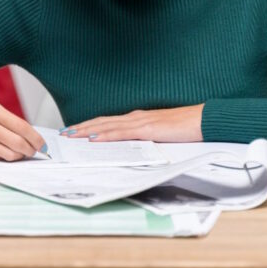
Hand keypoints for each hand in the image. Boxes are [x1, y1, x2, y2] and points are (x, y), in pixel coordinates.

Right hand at [0, 96, 46, 160]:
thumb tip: (29, 136)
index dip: (35, 138)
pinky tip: (2, 152)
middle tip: (33, 151)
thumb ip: (5, 121)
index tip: (42, 144)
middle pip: (17, 142)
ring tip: (19, 152)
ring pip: (8, 153)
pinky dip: (2, 157)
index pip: (21, 126)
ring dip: (17, 156)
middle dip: (29, 150)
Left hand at [62, 104, 204, 142]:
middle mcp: (135, 118)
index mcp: (137, 119)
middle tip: (63, 134)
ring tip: (70, 136)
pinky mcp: (148, 128)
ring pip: (107, 126)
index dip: (89, 126)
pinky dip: (105, 136)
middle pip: (102, 122)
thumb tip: (131, 150)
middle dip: (81, 128)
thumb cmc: (186, 128)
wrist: (203, 121)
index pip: (107, 122)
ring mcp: (140, 122)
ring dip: (86, 131)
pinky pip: (121, 133)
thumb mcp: (160, 135)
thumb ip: (145, 140)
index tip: (73, 131)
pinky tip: (93, 139)